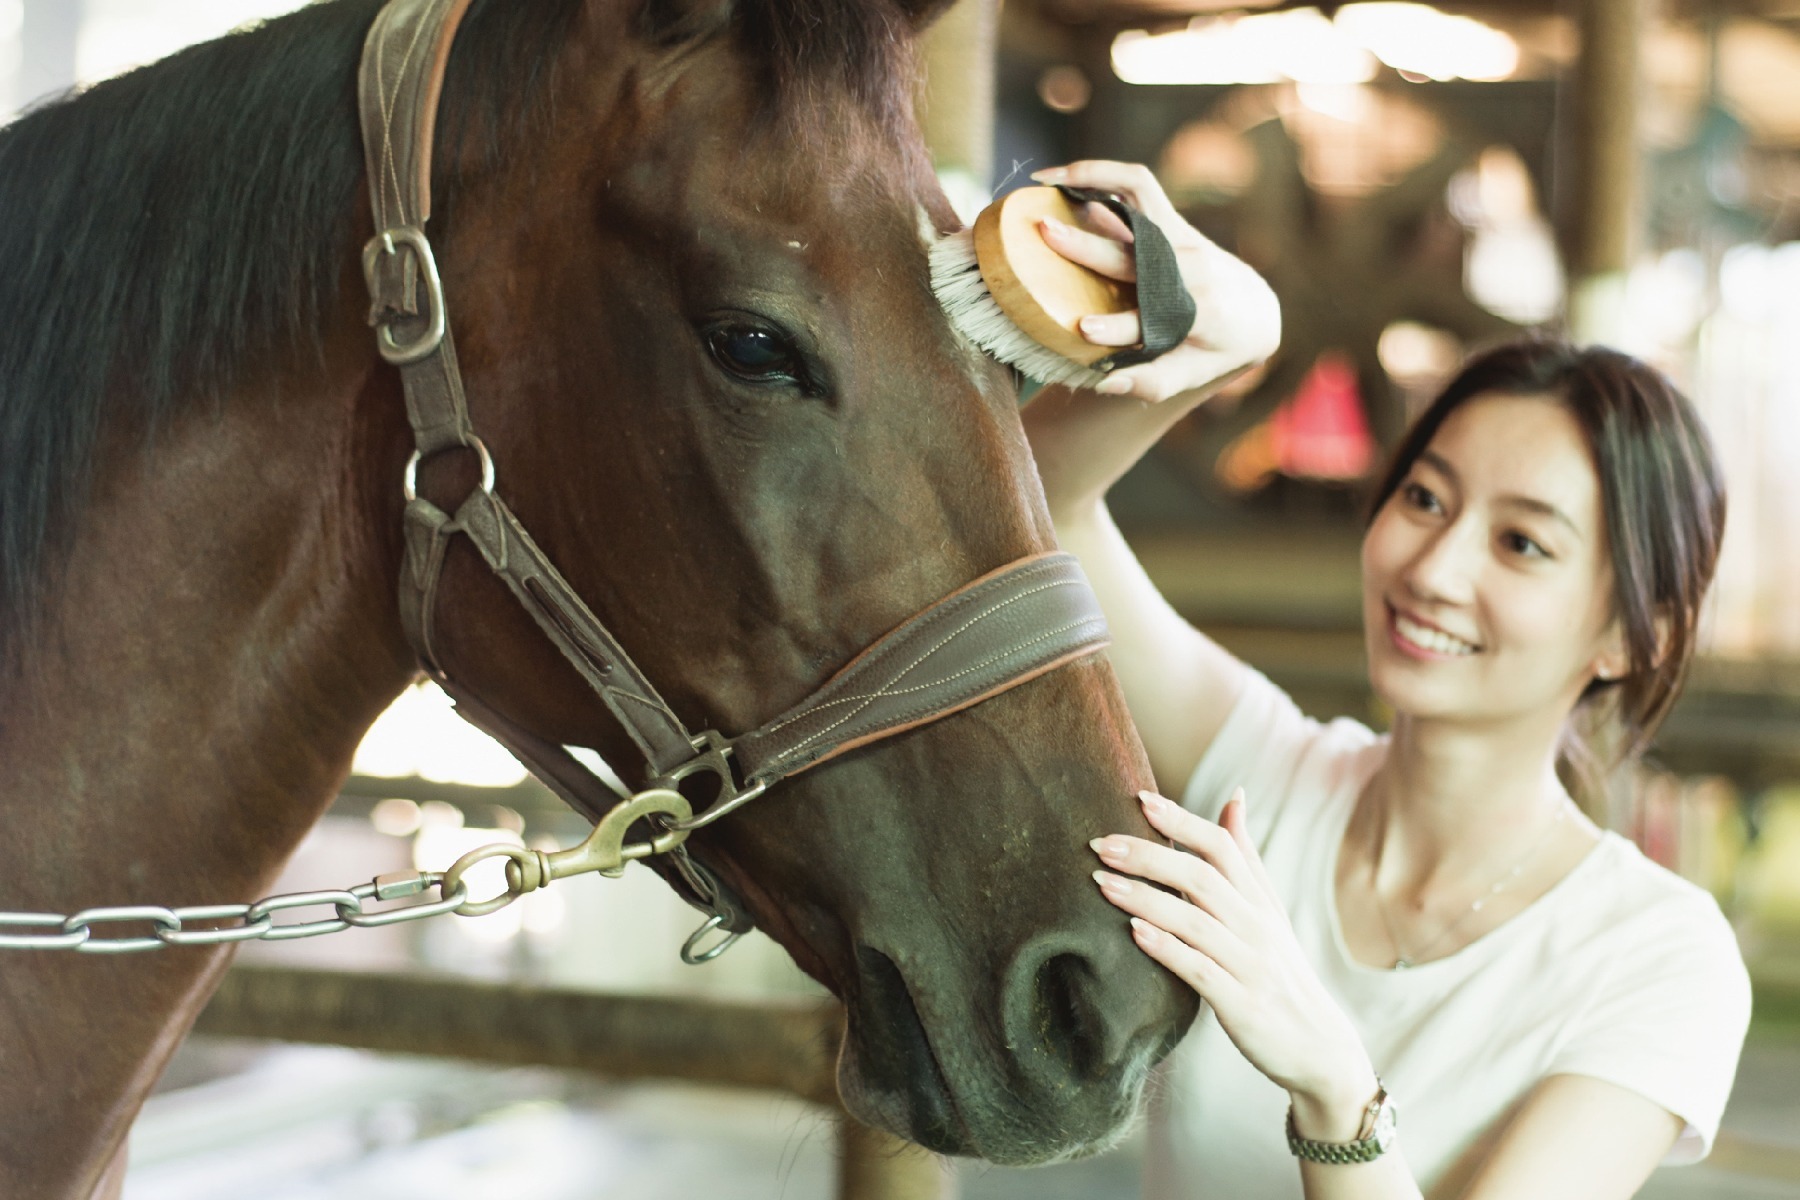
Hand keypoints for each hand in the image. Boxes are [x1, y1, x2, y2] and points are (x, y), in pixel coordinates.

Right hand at [1031, 161, 1280, 402]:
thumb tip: (1104, 382)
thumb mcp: (1186, 374)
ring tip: (1043, 178)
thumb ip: (1148, 383)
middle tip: (1044, 233)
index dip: (1117, 326)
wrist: (1251, 309)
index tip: (1083, 329)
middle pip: (1134, 253)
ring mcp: (1180, 237)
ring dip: (1091, 179)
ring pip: (1137, 194)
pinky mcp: (1170, 220)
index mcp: (1197, 312)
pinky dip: (1099, 172)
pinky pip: (1135, 184)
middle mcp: (1190, 268)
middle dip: (1088, 244)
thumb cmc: (1213, 348)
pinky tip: (1060, 176)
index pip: (1152, 320)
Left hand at [1091, 789, 1377, 1136]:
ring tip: (1102, 882)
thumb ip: (1246, 858)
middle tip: (1100, 844)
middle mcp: (1257, 926)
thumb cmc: (1281, 972)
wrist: (1319, 1048)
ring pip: (1194, 920)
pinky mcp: (1241, 1004)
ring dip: (1145, 898)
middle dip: (1149, 856)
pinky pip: (1199, 970)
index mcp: (1260, 901)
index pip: (1222, 846)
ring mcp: (1250, 965)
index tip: (1139, 798)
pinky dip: (1166, 948)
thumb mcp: (1269, 911)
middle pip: (1201, 876)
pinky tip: (1134, 933)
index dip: (1181, 820)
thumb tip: (1233, 797)